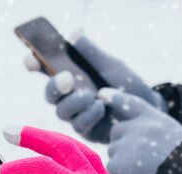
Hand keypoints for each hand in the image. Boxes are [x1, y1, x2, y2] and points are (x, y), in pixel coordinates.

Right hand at [25, 32, 164, 142]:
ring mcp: (77, 115)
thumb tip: (75, 34)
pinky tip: (102, 107)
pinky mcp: (87, 131)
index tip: (31, 59)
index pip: (47, 71)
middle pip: (49, 94)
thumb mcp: (112, 66)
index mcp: (73, 77)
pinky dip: (89, 114)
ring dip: (75, 102)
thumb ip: (92, 53)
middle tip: (67, 78)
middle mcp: (71, 97)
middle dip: (54, 86)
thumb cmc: (129, 86)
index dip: (35, 65)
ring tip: (93, 95)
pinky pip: (78, 125)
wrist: (149, 110)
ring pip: (61, 111)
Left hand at [99, 88, 181, 173]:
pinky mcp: (119, 162)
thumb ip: (156, 136)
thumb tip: (140, 151)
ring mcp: (126, 143)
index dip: (116, 98)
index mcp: (155, 118)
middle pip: (116, 132)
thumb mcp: (176, 138)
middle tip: (140, 165)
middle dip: (122, 147)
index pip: (131, 103)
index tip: (102, 94)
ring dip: (123, 167)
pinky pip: (112, 173)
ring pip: (113, 154)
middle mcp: (138, 126)